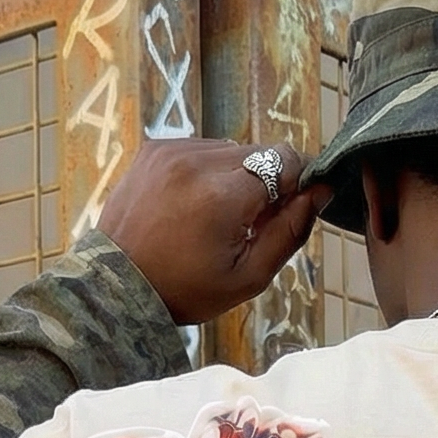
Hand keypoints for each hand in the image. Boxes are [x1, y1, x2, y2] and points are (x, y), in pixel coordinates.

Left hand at [98, 139, 327, 325]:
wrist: (116, 285)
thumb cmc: (185, 289)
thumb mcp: (249, 277)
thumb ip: (291, 231)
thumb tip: (321, 191)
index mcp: (222, 195)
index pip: (285, 159)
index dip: (297, 182)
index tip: (289, 209)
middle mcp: (197, 161)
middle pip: (260, 152)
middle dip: (266, 183)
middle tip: (250, 223)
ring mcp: (171, 150)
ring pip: (232, 149)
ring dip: (237, 176)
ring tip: (217, 216)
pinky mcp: (154, 148)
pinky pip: (202, 148)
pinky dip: (208, 171)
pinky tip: (195, 204)